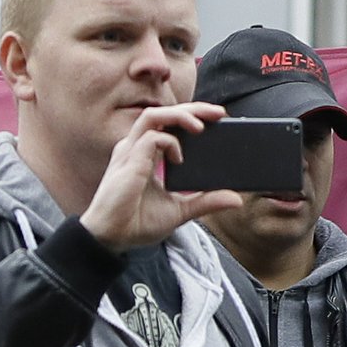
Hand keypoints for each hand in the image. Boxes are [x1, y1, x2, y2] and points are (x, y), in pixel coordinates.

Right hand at [81, 103, 237, 251]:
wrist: (111, 238)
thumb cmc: (135, 223)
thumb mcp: (180, 210)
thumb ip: (206, 201)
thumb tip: (235, 199)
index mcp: (144, 155)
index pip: (166, 125)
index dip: (190, 118)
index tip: (216, 123)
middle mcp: (134, 149)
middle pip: (162, 113)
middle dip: (192, 108)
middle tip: (219, 113)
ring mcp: (130, 153)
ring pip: (154, 116)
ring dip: (180, 115)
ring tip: (202, 125)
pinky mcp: (129, 162)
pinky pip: (152, 138)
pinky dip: (170, 143)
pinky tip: (179, 159)